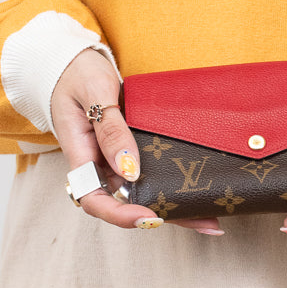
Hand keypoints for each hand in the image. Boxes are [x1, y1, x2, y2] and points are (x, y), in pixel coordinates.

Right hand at [50, 48, 223, 234]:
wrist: (75, 64)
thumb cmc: (78, 75)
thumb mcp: (94, 94)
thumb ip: (110, 129)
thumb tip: (130, 170)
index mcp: (82, 156)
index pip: (95, 200)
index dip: (120, 216)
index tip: (148, 218)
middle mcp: (100, 166)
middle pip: (127, 203)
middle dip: (163, 218)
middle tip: (203, 223)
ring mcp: (116, 161)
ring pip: (144, 192)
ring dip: (174, 207)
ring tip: (211, 218)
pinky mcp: (132, 151)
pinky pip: (152, 172)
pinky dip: (173, 184)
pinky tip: (199, 192)